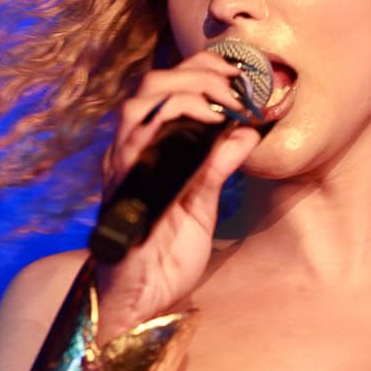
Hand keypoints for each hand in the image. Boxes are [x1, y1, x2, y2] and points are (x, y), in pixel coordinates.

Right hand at [94, 49, 264, 330]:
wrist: (141, 299)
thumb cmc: (166, 254)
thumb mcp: (203, 203)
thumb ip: (219, 166)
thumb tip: (248, 133)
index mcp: (148, 148)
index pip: (166, 89)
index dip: (201, 70)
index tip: (242, 74)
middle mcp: (130, 151)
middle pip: (150, 86)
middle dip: (198, 75)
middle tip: (238, 88)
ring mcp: (122, 169)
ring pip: (138, 107)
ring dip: (185, 95)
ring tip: (223, 106)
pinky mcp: (123, 192)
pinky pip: (136, 147)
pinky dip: (171, 128)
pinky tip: (206, 128)